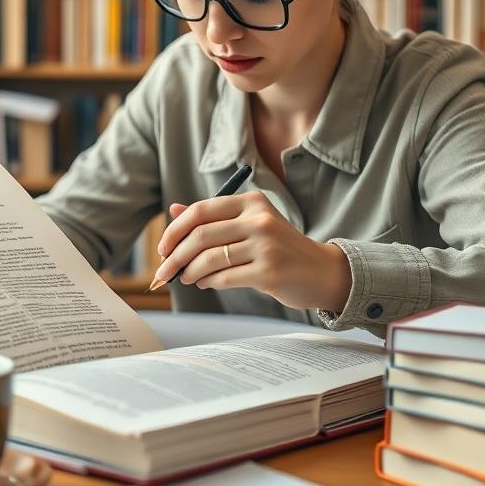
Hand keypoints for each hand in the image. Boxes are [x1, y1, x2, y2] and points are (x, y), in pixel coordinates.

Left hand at [154, 192, 351, 311]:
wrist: (321, 271)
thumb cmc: (279, 248)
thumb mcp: (249, 224)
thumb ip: (213, 217)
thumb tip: (173, 210)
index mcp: (251, 202)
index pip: (200, 211)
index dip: (175, 230)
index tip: (163, 248)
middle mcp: (259, 219)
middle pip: (200, 235)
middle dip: (175, 256)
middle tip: (164, 271)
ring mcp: (266, 245)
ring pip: (209, 258)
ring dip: (189, 272)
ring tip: (186, 278)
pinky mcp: (270, 271)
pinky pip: (224, 277)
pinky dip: (207, 282)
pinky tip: (204, 283)